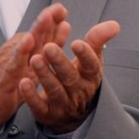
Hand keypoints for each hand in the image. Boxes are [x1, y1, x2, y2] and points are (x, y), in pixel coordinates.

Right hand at [0, 4, 70, 130]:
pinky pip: (14, 63)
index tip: (63, 9)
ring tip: (47, 18)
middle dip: (47, 19)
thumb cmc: (13, 80)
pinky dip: (21, 51)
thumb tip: (65, 24)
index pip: (42, 32)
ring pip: (26, 43)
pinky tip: (28, 42)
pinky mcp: (5, 76)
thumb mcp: (35, 63)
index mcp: (28, 48)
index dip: (53, 20)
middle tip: (58, 8)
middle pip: (35, 32)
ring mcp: (10, 61)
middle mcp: (18, 50)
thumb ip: (49, 44)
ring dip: (37, 29)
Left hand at [19, 16, 120, 133]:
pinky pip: (38, 106)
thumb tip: (115, 25)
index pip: (91, 65)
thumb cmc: (82, 79)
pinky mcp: (46, 113)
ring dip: (44, 75)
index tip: (77, 43)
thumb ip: (98, 40)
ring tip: (35, 59)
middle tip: (48, 47)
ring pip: (54, 90)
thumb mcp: (92, 60)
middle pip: (70, 77)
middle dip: (59, 62)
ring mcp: (62, 104)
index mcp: (90, 76)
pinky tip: (24, 82)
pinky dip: (31, 95)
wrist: (75, 114)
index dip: (85, 55)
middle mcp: (78, 91)